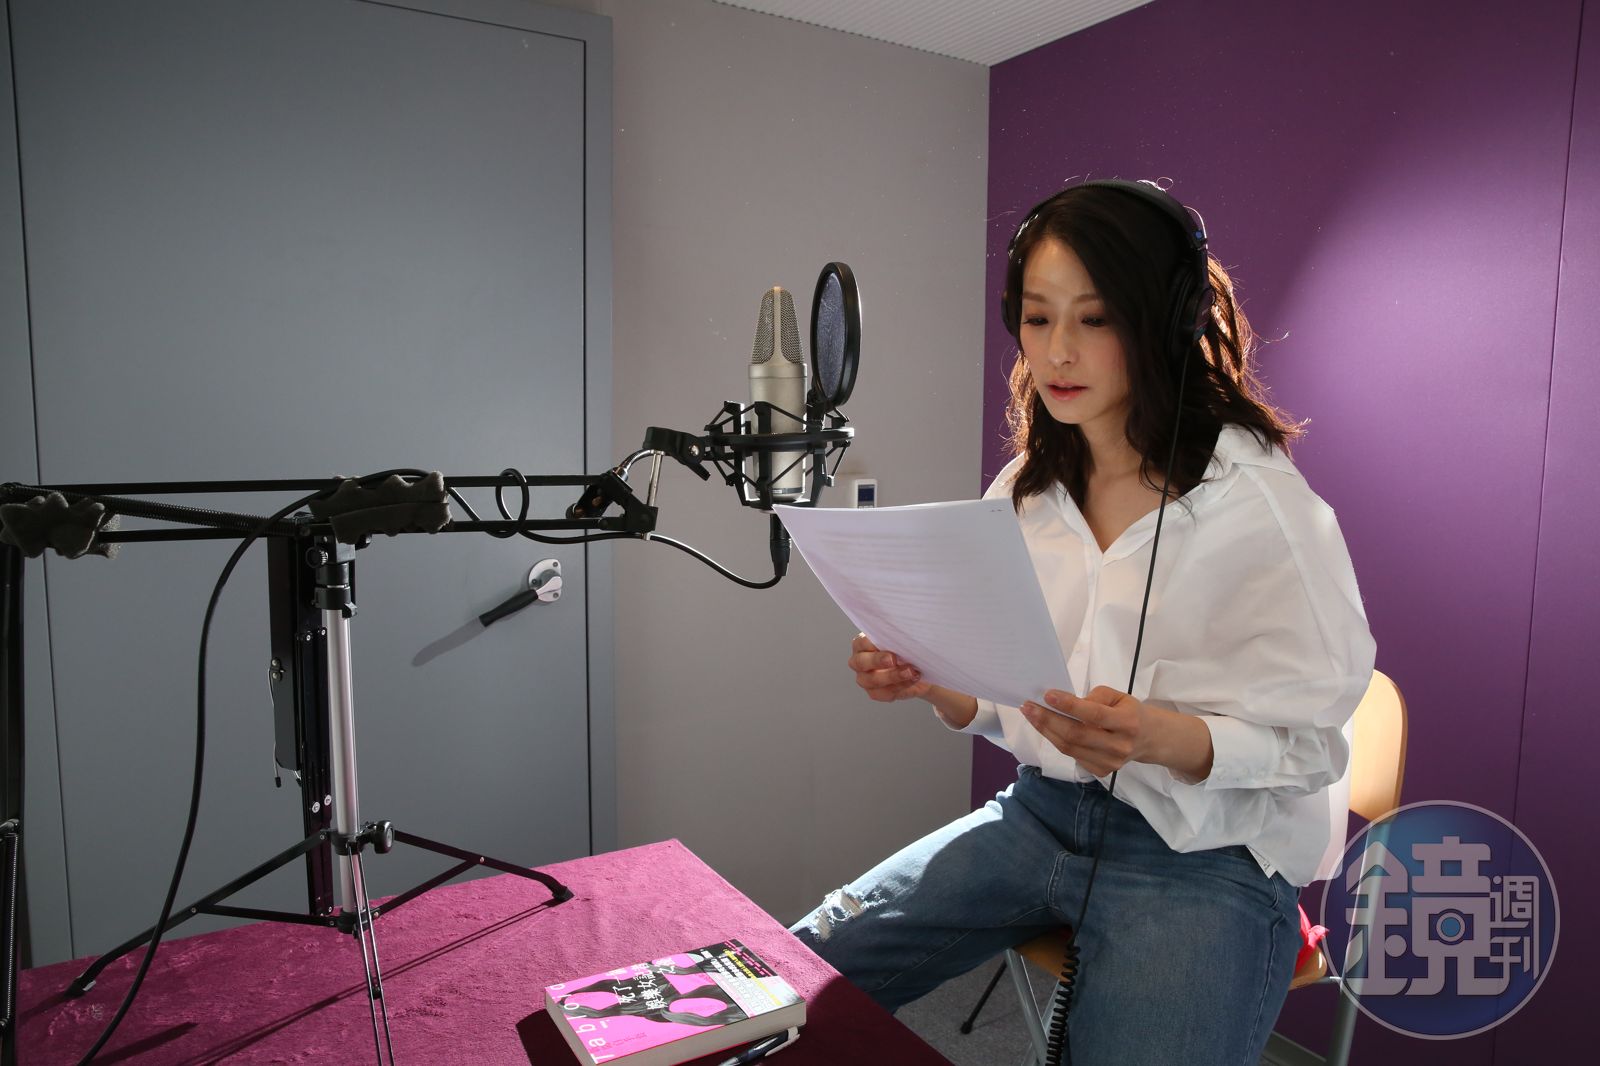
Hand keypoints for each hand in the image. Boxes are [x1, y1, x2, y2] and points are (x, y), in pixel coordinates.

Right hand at [847, 633, 932, 702]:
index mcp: (862, 644)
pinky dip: (900, 686)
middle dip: (877, 661)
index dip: (872, 644)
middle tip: (893, 660)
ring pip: (872, 680)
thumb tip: (904, 635)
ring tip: (910, 672)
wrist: (919, 667)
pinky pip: (884, 693)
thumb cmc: (908, 648)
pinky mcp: (876, 692)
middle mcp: (860, 661)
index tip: (887, 643)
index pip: (861, 642)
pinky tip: (911, 680)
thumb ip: (898, 637)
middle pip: (861, 662)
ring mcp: (866, 678)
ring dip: (893, 676)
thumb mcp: (904, 639)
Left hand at [1020, 687, 1214, 780]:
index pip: (1094, 715)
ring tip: (1031, 715)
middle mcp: (1119, 746)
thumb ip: (1095, 697)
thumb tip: (1067, 703)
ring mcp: (1110, 763)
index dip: (1069, 705)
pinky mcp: (1101, 772)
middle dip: (1048, 719)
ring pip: (1070, 747)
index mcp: (1128, 722)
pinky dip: (1056, 741)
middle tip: (1028, 706)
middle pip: (1076, 735)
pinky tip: (1047, 728)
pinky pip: (1072, 755)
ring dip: (1046, 730)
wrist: (1149, 739)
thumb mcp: (1119, 696)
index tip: (1047, 695)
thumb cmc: (1129, 712)